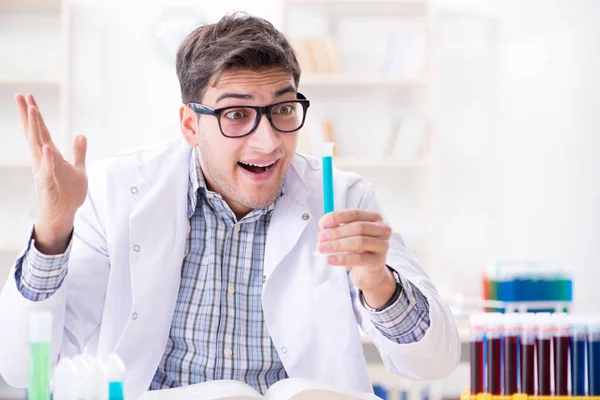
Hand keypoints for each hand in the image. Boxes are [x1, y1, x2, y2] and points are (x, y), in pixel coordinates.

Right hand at [16, 94, 87, 253]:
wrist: (64, 215)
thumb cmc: (68, 193)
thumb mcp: (78, 169)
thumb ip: (79, 152)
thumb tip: (81, 134)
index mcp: (50, 156)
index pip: (41, 131)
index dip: (35, 115)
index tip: (28, 97)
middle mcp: (43, 161)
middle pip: (34, 134)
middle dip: (29, 116)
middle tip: (22, 96)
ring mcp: (43, 171)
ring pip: (37, 147)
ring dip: (35, 129)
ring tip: (32, 110)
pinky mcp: (48, 185)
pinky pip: (46, 171)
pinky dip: (47, 160)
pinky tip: (46, 148)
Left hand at [317, 210, 396, 308]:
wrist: (369, 272)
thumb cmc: (358, 250)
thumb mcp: (348, 236)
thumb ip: (338, 229)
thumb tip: (324, 228)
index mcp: (374, 218)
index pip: (355, 214)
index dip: (337, 217)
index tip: (322, 223)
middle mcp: (382, 229)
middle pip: (358, 227)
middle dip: (336, 232)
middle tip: (320, 238)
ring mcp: (382, 245)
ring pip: (359, 242)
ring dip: (337, 245)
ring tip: (322, 249)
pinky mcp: (378, 261)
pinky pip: (358, 258)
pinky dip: (341, 258)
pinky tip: (330, 259)